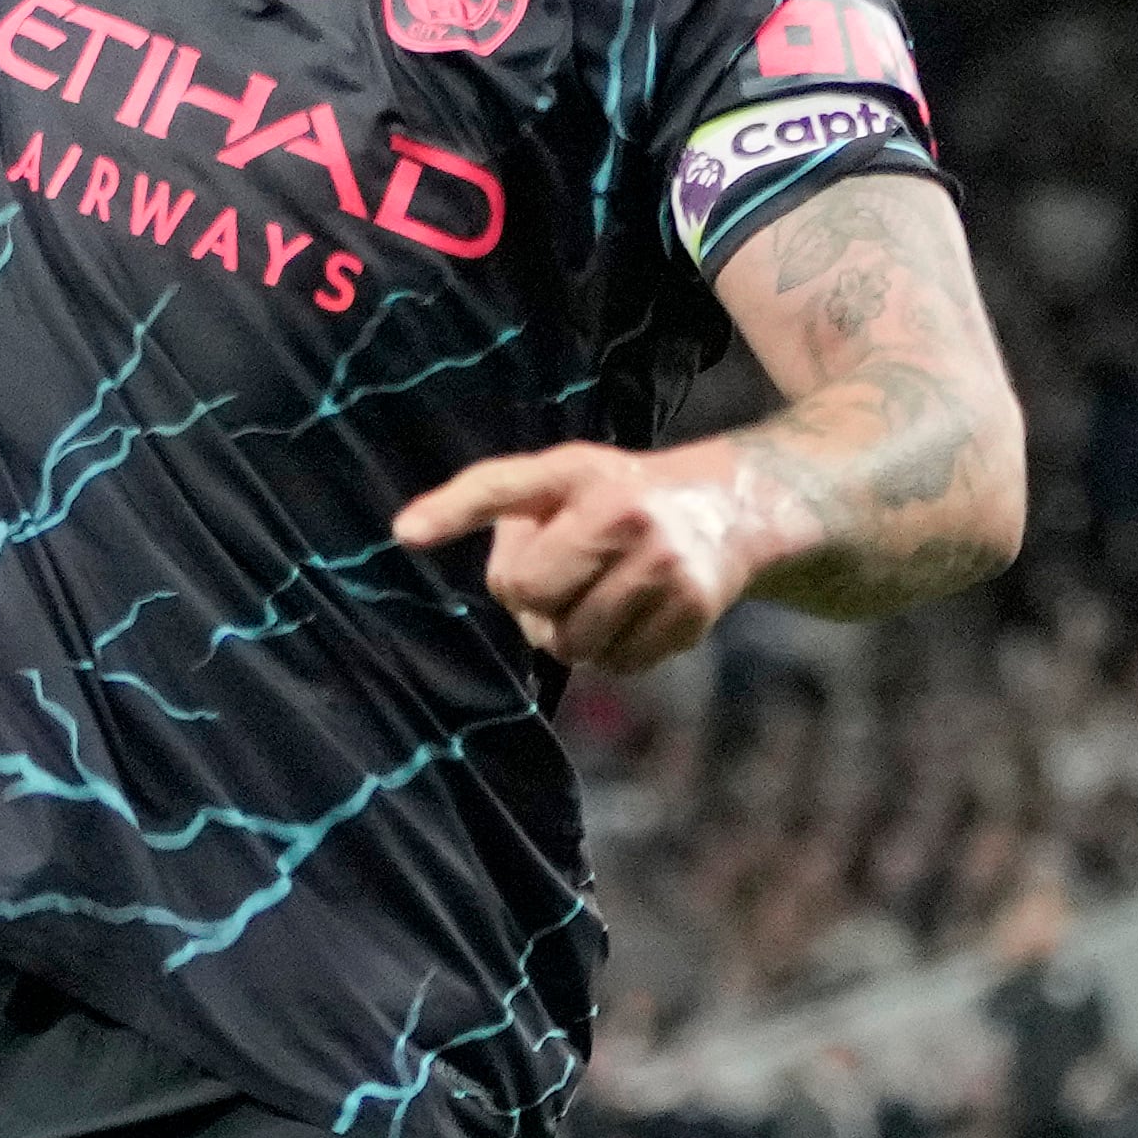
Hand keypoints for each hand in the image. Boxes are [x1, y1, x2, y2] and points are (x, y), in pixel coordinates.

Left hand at [391, 442, 773, 671]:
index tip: (404, 533)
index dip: (451, 510)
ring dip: (571, 634)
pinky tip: (632, 615)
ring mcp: (663, 567)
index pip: (501, 486)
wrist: (733, 507)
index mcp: (577, 472)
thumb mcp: (564, 479)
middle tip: (561, 580)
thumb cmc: (620, 496)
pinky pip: (617, 665)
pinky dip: (614, 653)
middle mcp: (622, 515)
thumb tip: (422, 541)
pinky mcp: (692, 613)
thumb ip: (505, 513)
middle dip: (531, 599)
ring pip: (571, 643)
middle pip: (526, 593)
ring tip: (597, 598)